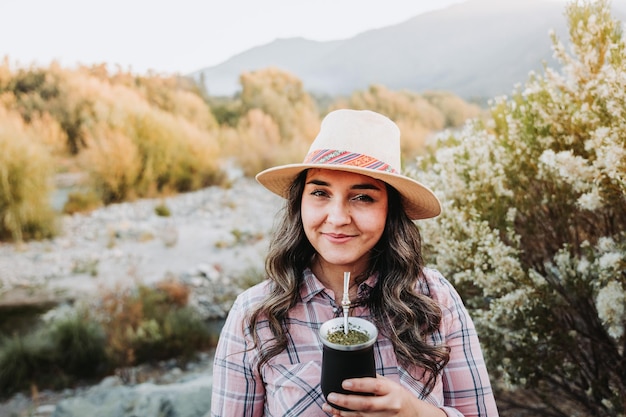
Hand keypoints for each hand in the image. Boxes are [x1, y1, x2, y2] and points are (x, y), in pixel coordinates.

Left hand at [321, 374, 445, 416]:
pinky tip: (336, 416)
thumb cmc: (399, 396)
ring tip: (327, 406)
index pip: (374, 386)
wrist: (414, 415)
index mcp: (392, 390)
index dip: (359, 385)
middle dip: (346, 401)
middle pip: (366, 405)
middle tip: (330, 396)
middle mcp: (389, 405)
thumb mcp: (390, 385)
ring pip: (361, 416)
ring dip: (342, 412)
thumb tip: (352, 370)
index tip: (344, 383)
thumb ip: (374, 380)